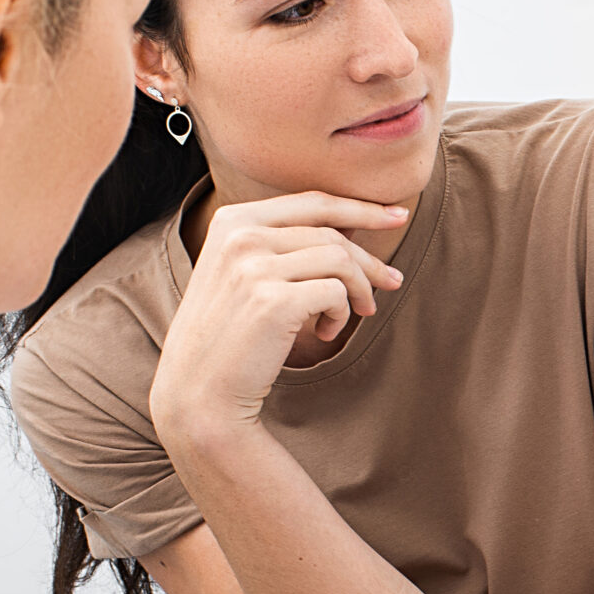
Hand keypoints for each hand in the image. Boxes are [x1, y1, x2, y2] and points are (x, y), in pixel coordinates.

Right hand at [151, 191, 408, 449]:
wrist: (197, 391)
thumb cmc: (229, 334)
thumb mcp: (244, 274)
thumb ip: (285, 244)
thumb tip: (354, 225)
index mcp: (231, 220)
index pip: (312, 202)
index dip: (360, 207)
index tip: (396, 215)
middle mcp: (240, 236)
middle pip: (331, 233)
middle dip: (370, 260)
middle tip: (393, 282)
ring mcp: (254, 266)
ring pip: (340, 260)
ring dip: (359, 290)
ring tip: (357, 314)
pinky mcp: (273, 300)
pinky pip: (336, 293)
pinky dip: (341, 314)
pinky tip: (325, 332)